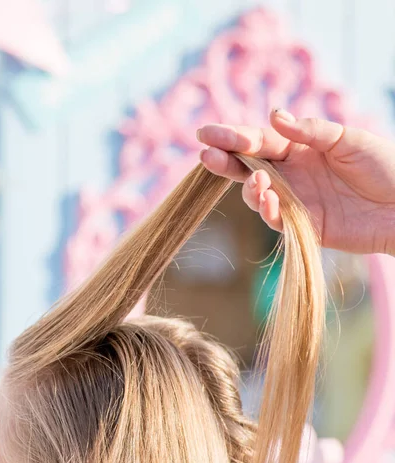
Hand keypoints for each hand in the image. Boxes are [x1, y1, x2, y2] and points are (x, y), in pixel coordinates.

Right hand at [197, 109, 394, 254]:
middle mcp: (293, 174)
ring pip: (258, 196)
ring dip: (249, 188)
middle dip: (225, 161)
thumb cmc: (383, 166)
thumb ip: (311, 131)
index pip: (259, 141)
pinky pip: (278, 220)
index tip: (208, 133)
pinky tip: (268, 199)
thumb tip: (274, 118)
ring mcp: (296, 201)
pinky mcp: (304, 226)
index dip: (233, 136)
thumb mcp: (348, 139)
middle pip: (249, 168)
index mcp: (300, 148)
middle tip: (205, 154)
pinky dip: (268, 211)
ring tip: (257, 181)